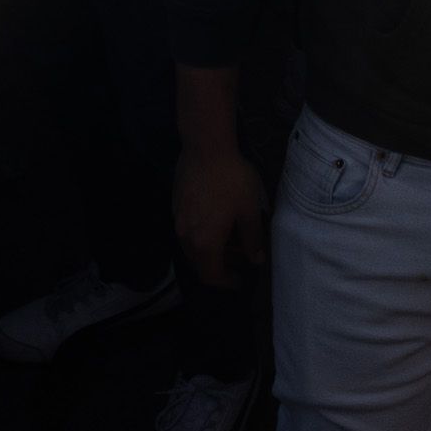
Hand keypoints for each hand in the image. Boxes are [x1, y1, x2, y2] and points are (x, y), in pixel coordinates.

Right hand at [175, 139, 269, 285]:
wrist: (205, 147)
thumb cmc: (232, 180)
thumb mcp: (250, 211)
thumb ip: (253, 239)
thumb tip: (256, 260)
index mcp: (205, 243)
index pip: (211, 277)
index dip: (227, 283)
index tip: (241, 279)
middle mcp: (186, 237)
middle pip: (200, 264)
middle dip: (220, 266)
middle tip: (240, 256)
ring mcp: (178, 221)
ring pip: (192, 248)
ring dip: (210, 250)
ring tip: (231, 236)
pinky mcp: (175, 206)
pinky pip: (188, 232)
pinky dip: (201, 236)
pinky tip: (216, 219)